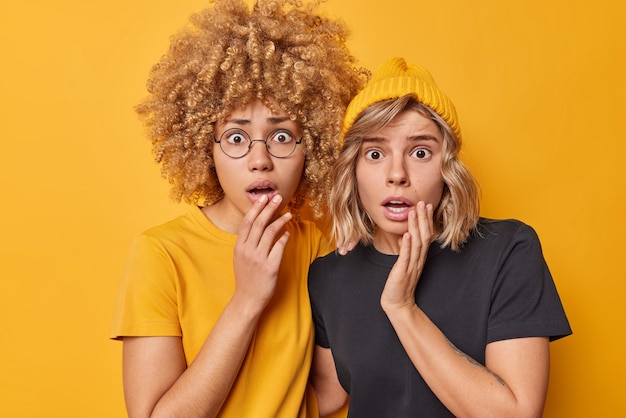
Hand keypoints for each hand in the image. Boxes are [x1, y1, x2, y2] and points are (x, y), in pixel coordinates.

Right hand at [232, 194, 291, 312]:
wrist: (247, 299)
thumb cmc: (246, 278)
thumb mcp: (240, 258)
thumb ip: (247, 242)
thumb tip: (258, 224)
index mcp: (239, 247)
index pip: (247, 222)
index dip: (256, 208)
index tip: (264, 198)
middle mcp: (248, 251)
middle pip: (260, 223)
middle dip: (270, 208)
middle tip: (278, 198)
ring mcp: (259, 259)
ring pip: (271, 232)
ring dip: (281, 220)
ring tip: (289, 214)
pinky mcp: (270, 267)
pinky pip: (279, 246)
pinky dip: (285, 237)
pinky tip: (288, 233)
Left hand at [380, 201, 433, 312]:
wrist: (398, 305)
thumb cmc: (399, 285)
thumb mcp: (404, 264)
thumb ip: (406, 251)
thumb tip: (405, 236)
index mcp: (419, 258)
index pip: (426, 235)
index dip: (426, 220)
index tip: (426, 205)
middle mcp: (418, 260)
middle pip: (424, 236)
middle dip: (423, 219)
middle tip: (423, 203)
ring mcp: (411, 266)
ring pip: (417, 244)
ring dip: (415, 227)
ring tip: (414, 212)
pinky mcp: (402, 272)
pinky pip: (406, 257)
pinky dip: (406, 245)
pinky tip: (407, 234)